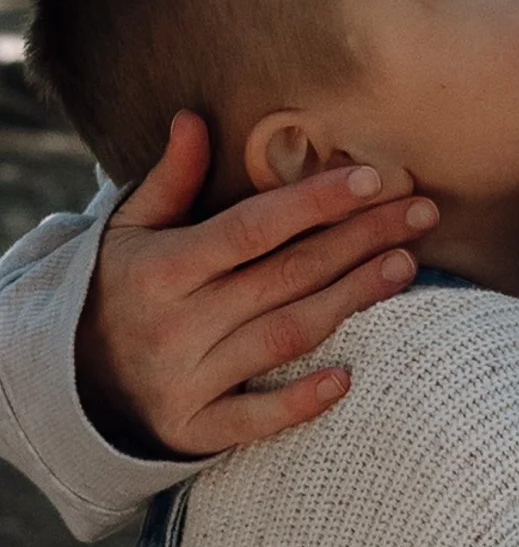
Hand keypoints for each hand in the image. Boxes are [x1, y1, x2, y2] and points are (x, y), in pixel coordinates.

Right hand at [77, 113, 438, 457]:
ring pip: (285, 336)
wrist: (71, 382)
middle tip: (419, 214)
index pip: (252, 229)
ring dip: (351, 301)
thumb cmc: (121, 288)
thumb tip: (193, 117)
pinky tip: (348, 378)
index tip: (372, 179)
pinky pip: (255, 418)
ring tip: (406, 265)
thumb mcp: (129, 230)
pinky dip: (300, 401)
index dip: (314, 203)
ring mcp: (186, 381)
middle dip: (359, 241)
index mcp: (162, 268)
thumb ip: (170, 178)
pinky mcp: (194, 430)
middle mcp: (175, 324)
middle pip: (286, 276)